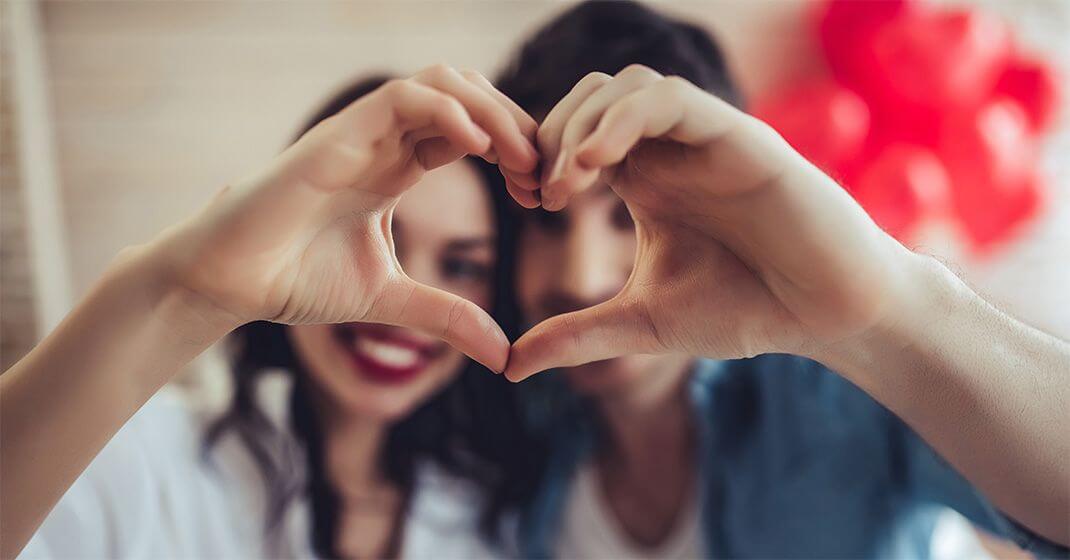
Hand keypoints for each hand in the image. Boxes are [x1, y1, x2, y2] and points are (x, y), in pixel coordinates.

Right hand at [151, 66, 537, 371]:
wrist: (229, 284)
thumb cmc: (295, 281)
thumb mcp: (391, 299)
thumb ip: (448, 317)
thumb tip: (503, 356)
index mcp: (396, 167)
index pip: (472, 132)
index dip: (514, 152)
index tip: (542, 194)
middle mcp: (384, 142)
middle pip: (467, 96)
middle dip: (515, 125)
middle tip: (543, 173)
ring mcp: (361, 133)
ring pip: (441, 82)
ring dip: (492, 111)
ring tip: (521, 159)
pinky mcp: (338, 135)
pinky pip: (403, 98)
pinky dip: (450, 112)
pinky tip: (480, 148)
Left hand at [506, 65, 914, 380]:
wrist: (826, 315)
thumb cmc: (744, 310)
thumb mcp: (642, 325)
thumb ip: (577, 336)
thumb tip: (507, 367)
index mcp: (644, 180)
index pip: (574, 135)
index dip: (538, 154)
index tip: (522, 199)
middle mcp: (669, 150)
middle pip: (588, 98)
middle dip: (548, 133)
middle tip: (535, 191)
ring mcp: (702, 138)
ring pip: (625, 85)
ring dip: (581, 122)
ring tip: (563, 182)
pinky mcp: (737, 136)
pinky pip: (670, 99)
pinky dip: (624, 119)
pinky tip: (596, 163)